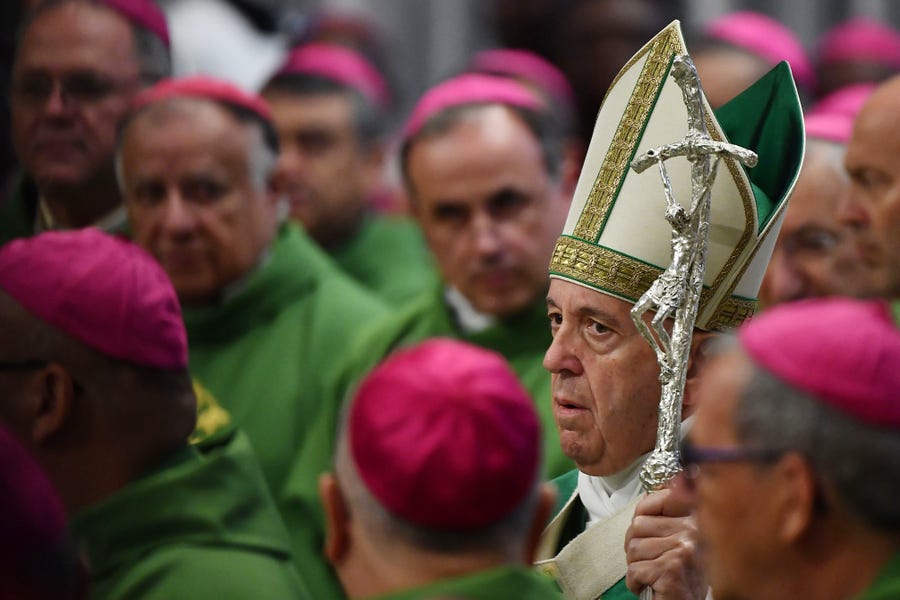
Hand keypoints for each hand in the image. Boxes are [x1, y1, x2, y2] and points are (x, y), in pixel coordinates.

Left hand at [624, 485, 706, 599]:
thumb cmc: (682, 575)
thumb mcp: (680, 538)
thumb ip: (666, 515)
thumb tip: (647, 495)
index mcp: (694, 517)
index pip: (657, 498)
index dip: (643, 513)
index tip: (645, 528)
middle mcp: (692, 530)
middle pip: (637, 525)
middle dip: (636, 545)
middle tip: (651, 560)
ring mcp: (682, 549)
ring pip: (633, 547)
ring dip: (636, 565)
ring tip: (654, 573)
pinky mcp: (670, 569)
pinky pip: (633, 570)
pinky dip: (635, 582)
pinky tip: (650, 585)